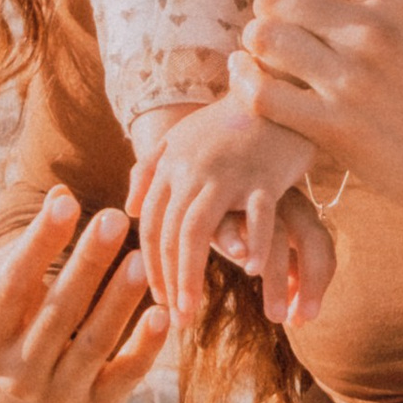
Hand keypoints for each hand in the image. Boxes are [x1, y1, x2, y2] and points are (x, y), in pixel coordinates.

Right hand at [0, 187, 167, 402]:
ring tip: (140, 259)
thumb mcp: (10, 286)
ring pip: (92, 344)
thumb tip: (61, 192)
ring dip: (118, 300)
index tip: (68, 201)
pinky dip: (145, 346)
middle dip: (87, 264)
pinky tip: (163, 313)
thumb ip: (35, 245)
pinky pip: (124, 375)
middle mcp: (15, 375)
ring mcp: (55, 396)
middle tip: (115, 220)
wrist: (23, 393)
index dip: (39, 242)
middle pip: (56, 313)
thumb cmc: (19, 320)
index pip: (13, 285)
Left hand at [127, 98, 330, 324]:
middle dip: (168, 280)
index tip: (159, 298)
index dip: (152, 264)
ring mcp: (227, 172)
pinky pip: (255, 214)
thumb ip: (151, 170)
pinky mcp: (264, 174)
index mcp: (171, 164)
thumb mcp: (182, 137)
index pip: (151, 224)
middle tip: (174, 318)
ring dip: (191, 275)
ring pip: (197, 230)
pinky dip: (251, 243)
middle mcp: (191, 169)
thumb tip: (127, 208)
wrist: (274, 84)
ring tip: (192, 311)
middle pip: (169, 233)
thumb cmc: (231, 118)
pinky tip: (250, 271)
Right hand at [224, 182, 337, 332]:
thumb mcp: (269, 241)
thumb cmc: (242, 216)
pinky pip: (231, 220)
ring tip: (275, 316)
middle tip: (295, 323)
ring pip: (275, 238)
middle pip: (308, 239)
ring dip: (277, 280)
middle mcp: (283, 201)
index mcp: (300, 211)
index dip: (318, 283)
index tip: (305, 319)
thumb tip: (299, 318)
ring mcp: (254, 198)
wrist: (209, 164)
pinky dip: (236, 240)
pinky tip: (239, 259)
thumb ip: (288, 273)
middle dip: (311, 284)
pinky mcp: (219, 198)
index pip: (322, 245)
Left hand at [234, 0, 402, 237]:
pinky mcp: (334, 129)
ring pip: (263, 37)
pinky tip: (249, 80)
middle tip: (276, 25)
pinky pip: (261, 93)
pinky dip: (244, 82)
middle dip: (266, 6)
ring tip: (266, 57)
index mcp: (398, 2)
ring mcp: (352, 82)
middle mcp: (373, 33)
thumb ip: (374, 7)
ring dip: (255, 45)